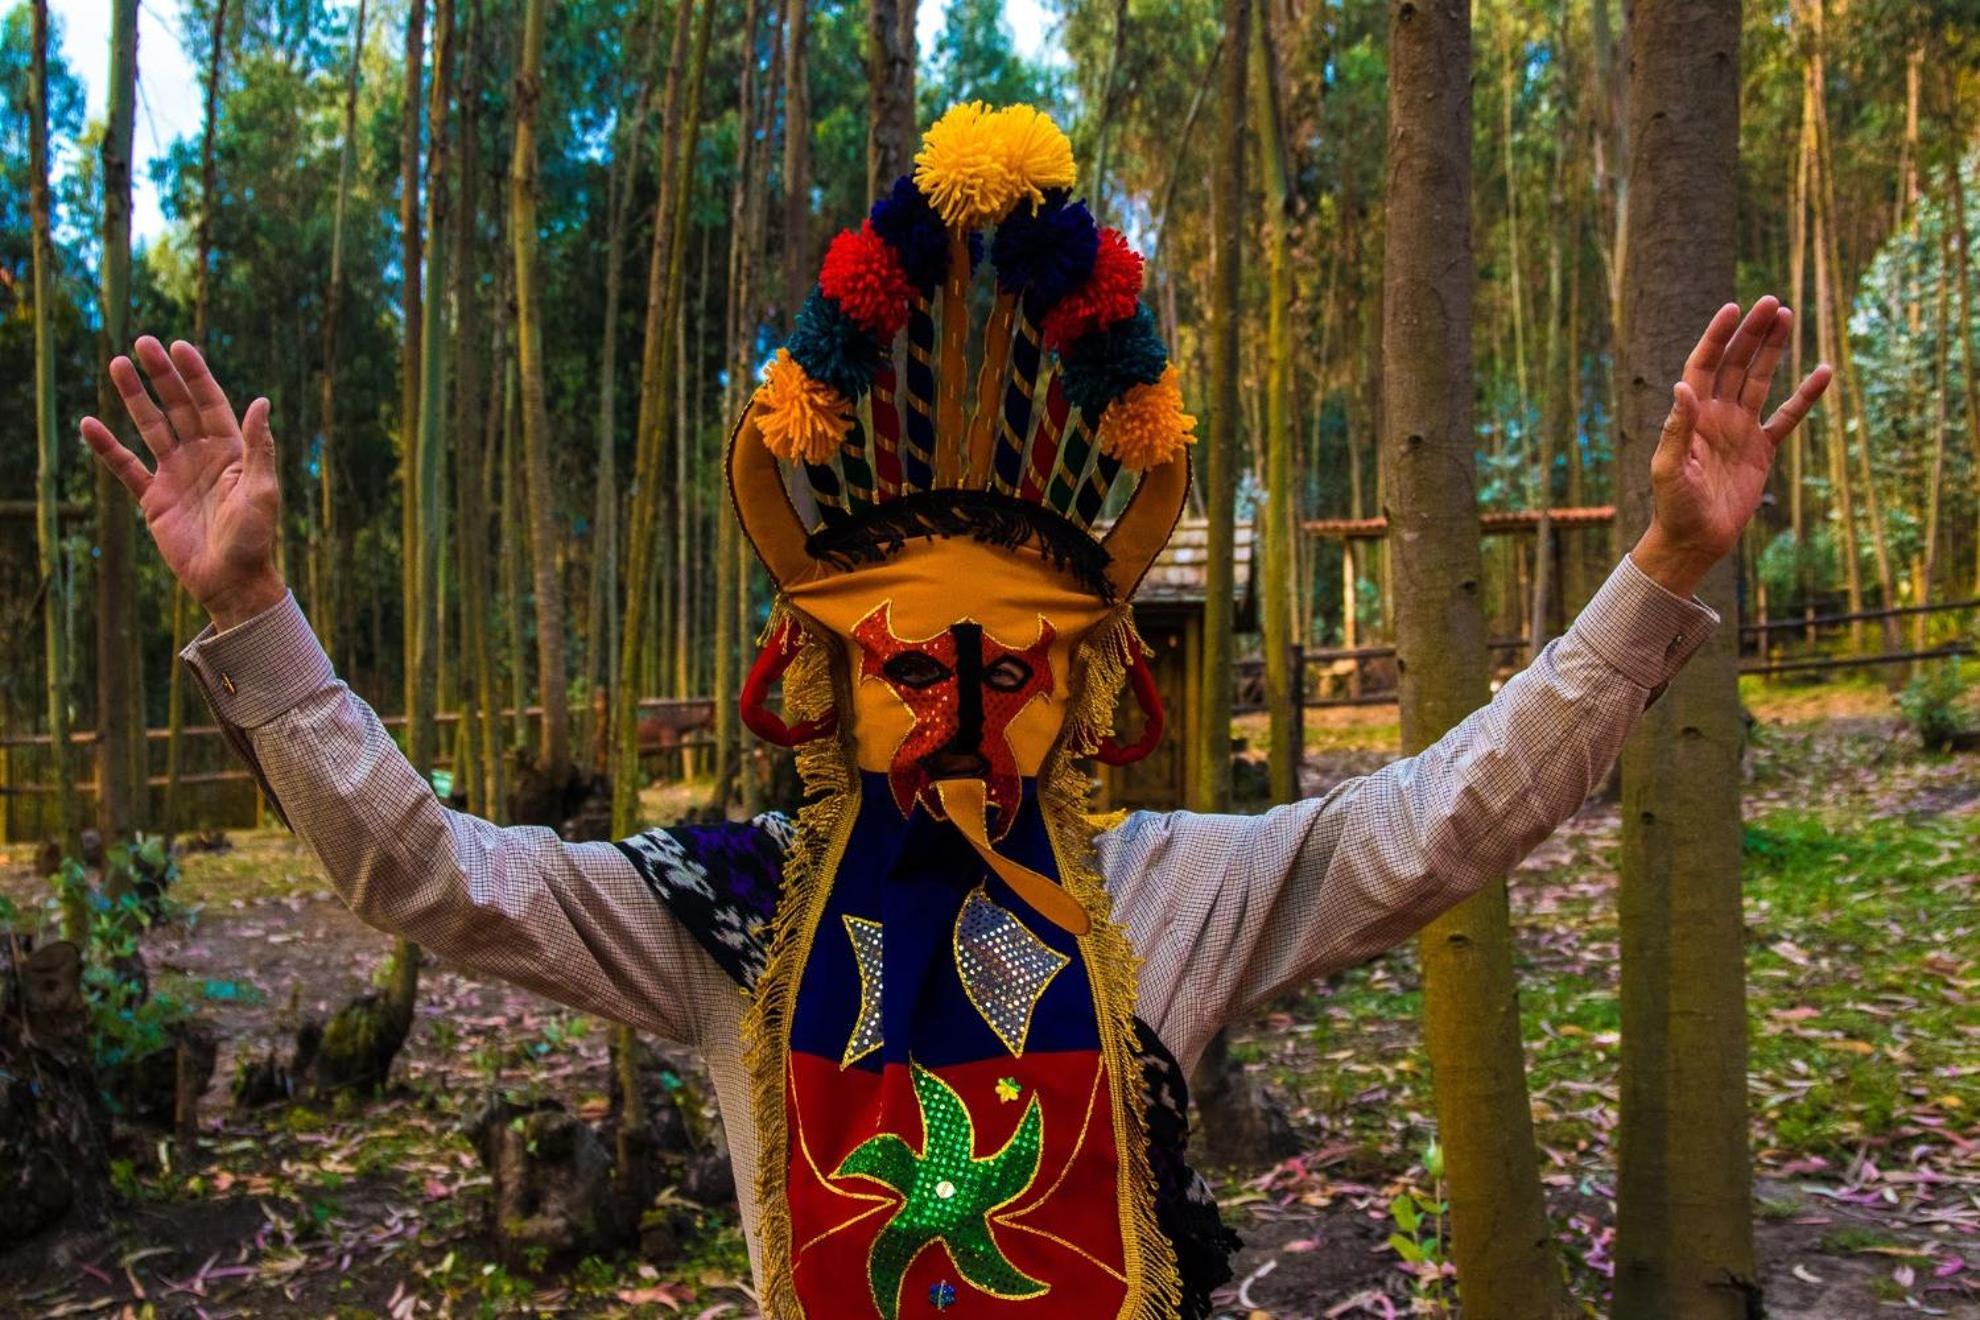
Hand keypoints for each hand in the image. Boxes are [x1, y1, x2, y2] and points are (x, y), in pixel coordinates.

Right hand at [81, 338, 286, 631]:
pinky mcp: (154, 498)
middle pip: (179, 407)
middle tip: (142, 343)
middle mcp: (203, 456)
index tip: (179, 346)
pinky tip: (90, 424)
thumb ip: (258, 447)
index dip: (195, 375)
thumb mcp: (262, 490)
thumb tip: (260, 401)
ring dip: (135, 398)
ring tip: (117, 365)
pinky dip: (108, 447)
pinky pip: (126, 466)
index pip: (211, 403)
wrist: (230, 580)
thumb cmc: (254, 538)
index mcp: (231, 451)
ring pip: (152, 427)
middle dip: (161, 376)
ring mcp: (176, 474)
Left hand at [1630, 297, 1832, 597]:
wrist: (1695, 540)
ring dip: (1772, 350)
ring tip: (1787, 316)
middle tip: (1771, 302)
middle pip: (1735, 364)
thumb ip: (1677, 428)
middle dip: (1751, 333)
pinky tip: (1823, 371)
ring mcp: (1740, 429)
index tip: (1732, 308)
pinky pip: (1788, 417)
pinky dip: (1805, 396)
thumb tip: (1683, 387)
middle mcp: (1716, 415)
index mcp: (1692, 415)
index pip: (1704, 365)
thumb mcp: (1669, 468)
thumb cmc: (1674, 507)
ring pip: (1759, 380)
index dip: (1717, 337)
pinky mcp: (1762, 449)